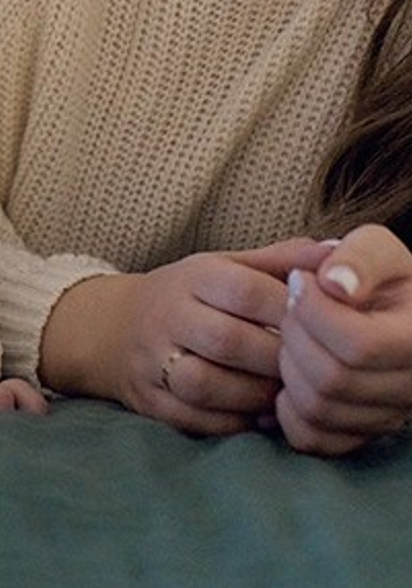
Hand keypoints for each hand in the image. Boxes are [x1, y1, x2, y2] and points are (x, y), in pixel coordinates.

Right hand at [41, 239, 324, 435]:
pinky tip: (255, 414)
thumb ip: (281, 262)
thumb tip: (336, 251)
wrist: (113, 327)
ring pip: (206, 384)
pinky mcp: (148, 399)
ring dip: (254, 396)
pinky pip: (194, 419)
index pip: (244, 290)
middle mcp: (165, 314)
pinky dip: (233, 423)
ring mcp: (151, 359)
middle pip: (228, 341)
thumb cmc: (190, 298)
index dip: (288, 312)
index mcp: (190, 276)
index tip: (317, 327)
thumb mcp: (226, 269)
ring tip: (281, 395)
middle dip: (276, 361)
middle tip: (308, 371)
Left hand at [275, 225, 411, 456]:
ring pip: (318, 409)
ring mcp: (388, 417)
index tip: (300, 280)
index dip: (313, 310)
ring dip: (289, 367)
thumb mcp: (377, 247)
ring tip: (294, 334)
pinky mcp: (362, 433)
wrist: (397, 312)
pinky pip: (314, 438)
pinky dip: (287, 408)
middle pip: (333, 379)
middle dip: (296, 335)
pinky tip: (289, 370)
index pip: (358, 344)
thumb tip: (333, 284)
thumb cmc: (384, 276)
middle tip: (291, 306)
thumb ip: (360, 257)